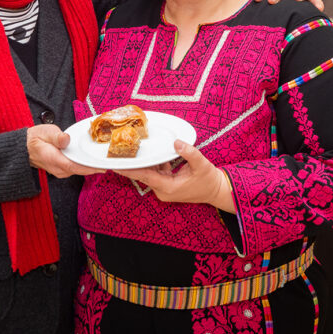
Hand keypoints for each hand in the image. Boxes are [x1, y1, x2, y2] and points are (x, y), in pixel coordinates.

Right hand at [26, 125, 103, 177]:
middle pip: (81, 170)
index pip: (75, 166)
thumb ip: (56, 137)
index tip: (103, 166)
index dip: (90, 167)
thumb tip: (66, 139)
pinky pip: (78, 169)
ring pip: (80, 170)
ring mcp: (62, 171)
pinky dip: (87, 165)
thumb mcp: (46, 132)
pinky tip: (95, 159)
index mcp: (55, 160)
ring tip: (106, 160)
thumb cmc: (36, 139)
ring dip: (92, 166)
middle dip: (96, 166)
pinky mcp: (64, 170)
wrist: (27, 148)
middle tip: (111, 162)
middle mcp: (59, 169)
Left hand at [113, 140, 234, 212]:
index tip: (116, 165)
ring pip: (149, 173)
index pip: (145, 176)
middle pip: (144, 175)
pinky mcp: (167, 185)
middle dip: (132, 164)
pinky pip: (156, 173)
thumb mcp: (202, 164)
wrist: (216, 191)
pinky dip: (154, 164)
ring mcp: (164, 189)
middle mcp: (163, 190)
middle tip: (118, 152)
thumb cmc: (209, 180)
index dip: (130, 170)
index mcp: (169, 188)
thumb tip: (176, 142)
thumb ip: (189, 152)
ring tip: (129, 150)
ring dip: (143, 163)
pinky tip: (150, 153)